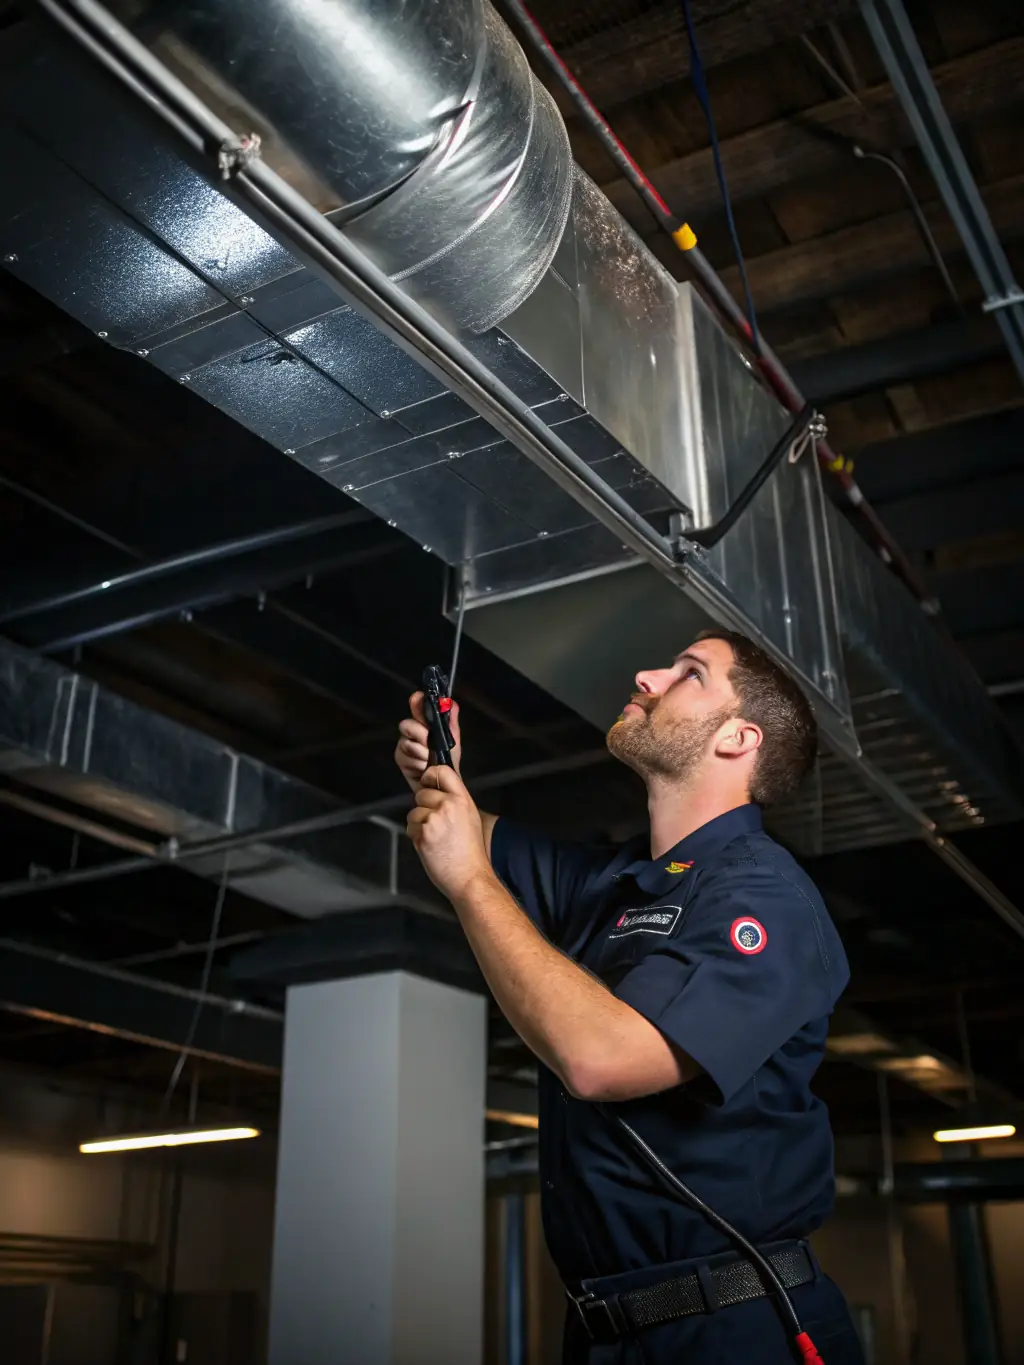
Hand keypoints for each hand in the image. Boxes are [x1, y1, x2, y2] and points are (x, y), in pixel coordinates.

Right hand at [394, 691, 461, 793]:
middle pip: (408, 724)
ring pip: (407, 742)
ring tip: (429, 760)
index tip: (417, 699)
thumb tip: (451, 703)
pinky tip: (422, 767)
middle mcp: (412, 729)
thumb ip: (450, 722)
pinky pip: (405, 756)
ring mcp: (404, 743)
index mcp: (426, 722)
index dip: (417, 702)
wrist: (441, 784)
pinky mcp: (399, 757)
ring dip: (422, 753)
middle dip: (421, 735)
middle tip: (430, 744)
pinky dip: (416, 763)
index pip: (418, 705)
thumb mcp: (452, 740)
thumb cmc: (448, 761)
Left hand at [407, 764, 492, 902]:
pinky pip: (410, 828)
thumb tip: (436, 789)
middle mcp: (448, 805)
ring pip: (413, 812)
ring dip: (419, 825)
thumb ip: (454, 800)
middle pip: (421, 794)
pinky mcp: (423, 834)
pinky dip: (416, 838)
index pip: (441, 771)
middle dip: (424, 808)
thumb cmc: (470, 852)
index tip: (429, 782)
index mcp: (462, 799)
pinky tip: (431, 846)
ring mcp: (434, 819)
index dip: (430, 775)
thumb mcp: (469, 817)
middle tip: (437, 825)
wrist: (470, 877)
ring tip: (436, 838)